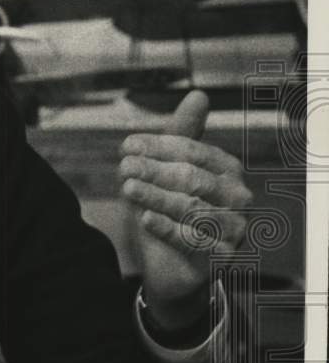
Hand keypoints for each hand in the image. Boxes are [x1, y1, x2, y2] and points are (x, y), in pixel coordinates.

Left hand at [119, 90, 252, 331]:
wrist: (172, 268)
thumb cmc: (170, 212)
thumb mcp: (169, 173)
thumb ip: (180, 137)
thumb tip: (199, 95)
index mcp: (227, 170)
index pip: (193, 151)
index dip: (158, 147)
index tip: (126, 145)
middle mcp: (239, 197)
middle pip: (193, 178)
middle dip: (154, 170)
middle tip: (123, 166)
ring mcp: (234, 229)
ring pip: (192, 208)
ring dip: (156, 196)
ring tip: (127, 188)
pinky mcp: (223, 258)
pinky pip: (194, 241)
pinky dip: (167, 228)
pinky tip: (144, 219)